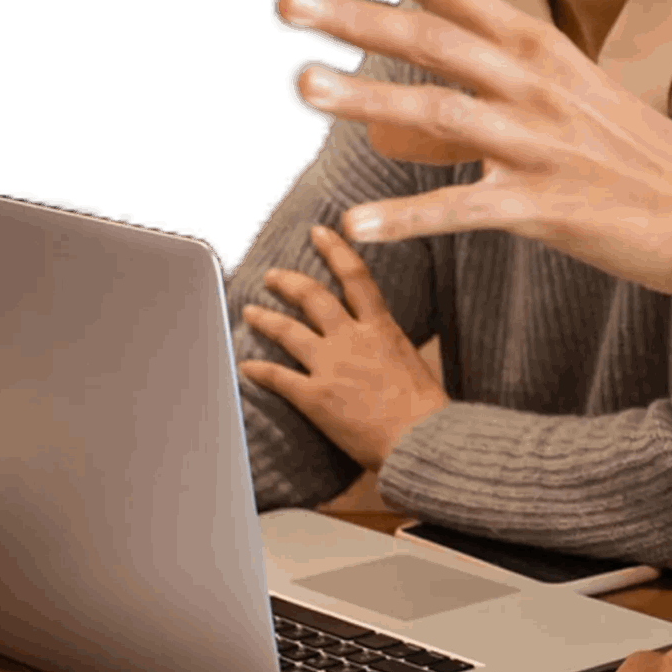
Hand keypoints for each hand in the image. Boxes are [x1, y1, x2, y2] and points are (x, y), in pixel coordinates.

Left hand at [237, 224, 449, 467]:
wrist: (423, 439)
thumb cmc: (427, 409)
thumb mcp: (413, 363)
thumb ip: (390, 347)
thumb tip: (383, 344)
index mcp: (382, 329)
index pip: (356, 277)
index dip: (336, 250)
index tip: (320, 232)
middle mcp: (353, 340)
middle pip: (313, 298)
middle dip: (288, 283)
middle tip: (273, 276)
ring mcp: (331, 367)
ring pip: (288, 332)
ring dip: (265, 319)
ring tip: (250, 311)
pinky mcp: (315, 397)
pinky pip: (278, 377)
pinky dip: (258, 371)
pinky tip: (245, 367)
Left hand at [277, 0, 671, 410]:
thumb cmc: (636, 157)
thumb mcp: (571, 96)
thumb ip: (496, 82)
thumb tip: (423, 82)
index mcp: (537, 48)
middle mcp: (534, 84)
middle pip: (430, 36)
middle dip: (353, 13)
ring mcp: (539, 144)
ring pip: (439, 111)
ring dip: (366, 97)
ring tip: (297, 86)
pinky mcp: (545, 207)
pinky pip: (464, 210)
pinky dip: (408, 219)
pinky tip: (356, 228)